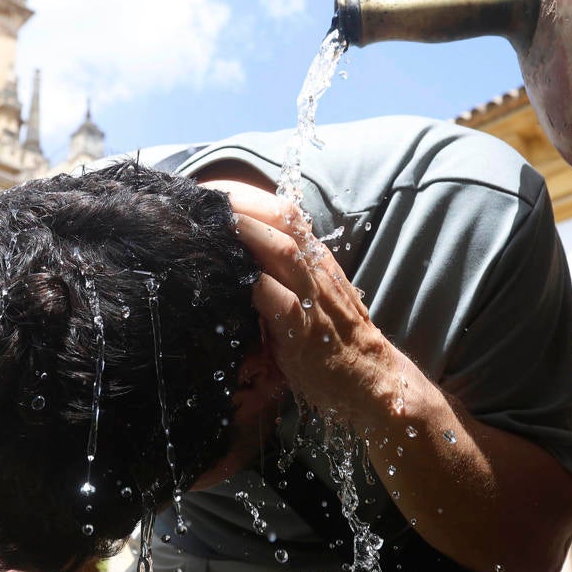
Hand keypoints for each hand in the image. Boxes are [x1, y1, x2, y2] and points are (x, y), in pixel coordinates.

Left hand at [206, 180, 400, 423]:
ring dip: (246, 234)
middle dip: (239, 204)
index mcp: (315, 258)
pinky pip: (283, 302)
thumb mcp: (311, 295)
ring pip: (283, 252)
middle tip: (200, 200)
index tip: (210, 192)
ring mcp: (313, 299)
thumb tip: (235, 259)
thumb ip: (281, 275)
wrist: (371, 379)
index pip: (283, 211)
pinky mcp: (305, 333)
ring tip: (212, 223)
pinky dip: (256, 287)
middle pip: (282, 219)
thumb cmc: (334, 339)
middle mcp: (315, 269)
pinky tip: (233, 279)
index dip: (246, 196)